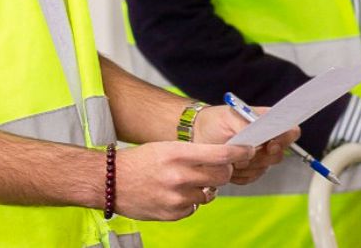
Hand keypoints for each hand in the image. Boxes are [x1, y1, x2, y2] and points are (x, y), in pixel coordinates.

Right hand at [113, 140, 252, 220]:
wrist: (111, 181)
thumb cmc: (141, 160)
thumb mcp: (167, 147)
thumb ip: (195, 154)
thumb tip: (224, 160)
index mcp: (178, 154)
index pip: (221, 153)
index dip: (239, 152)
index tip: (249, 150)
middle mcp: (179, 176)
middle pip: (222, 175)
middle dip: (225, 171)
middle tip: (219, 168)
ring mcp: (176, 198)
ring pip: (209, 194)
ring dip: (205, 188)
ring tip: (186, 181)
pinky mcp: (173, 214)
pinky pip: (194, 208)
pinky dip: (190, 201)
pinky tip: (174, 193)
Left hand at [193, 105, 301, 184]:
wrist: (195, 136)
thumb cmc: (212, 122)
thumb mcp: (229, 118)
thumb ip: (246, 127)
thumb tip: (257, 141)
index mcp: (266, 121)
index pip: (290, 130)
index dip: (285, 140)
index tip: (271, 145)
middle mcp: (266, 139)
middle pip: (279, 155)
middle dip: (259, 157)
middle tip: (243, 153)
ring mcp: (258, 156)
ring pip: (263, 169)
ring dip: (246, 166)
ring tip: (230, 157)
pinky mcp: (248, 170)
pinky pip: (251, 178)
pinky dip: (238, 175)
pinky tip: (228, 166)